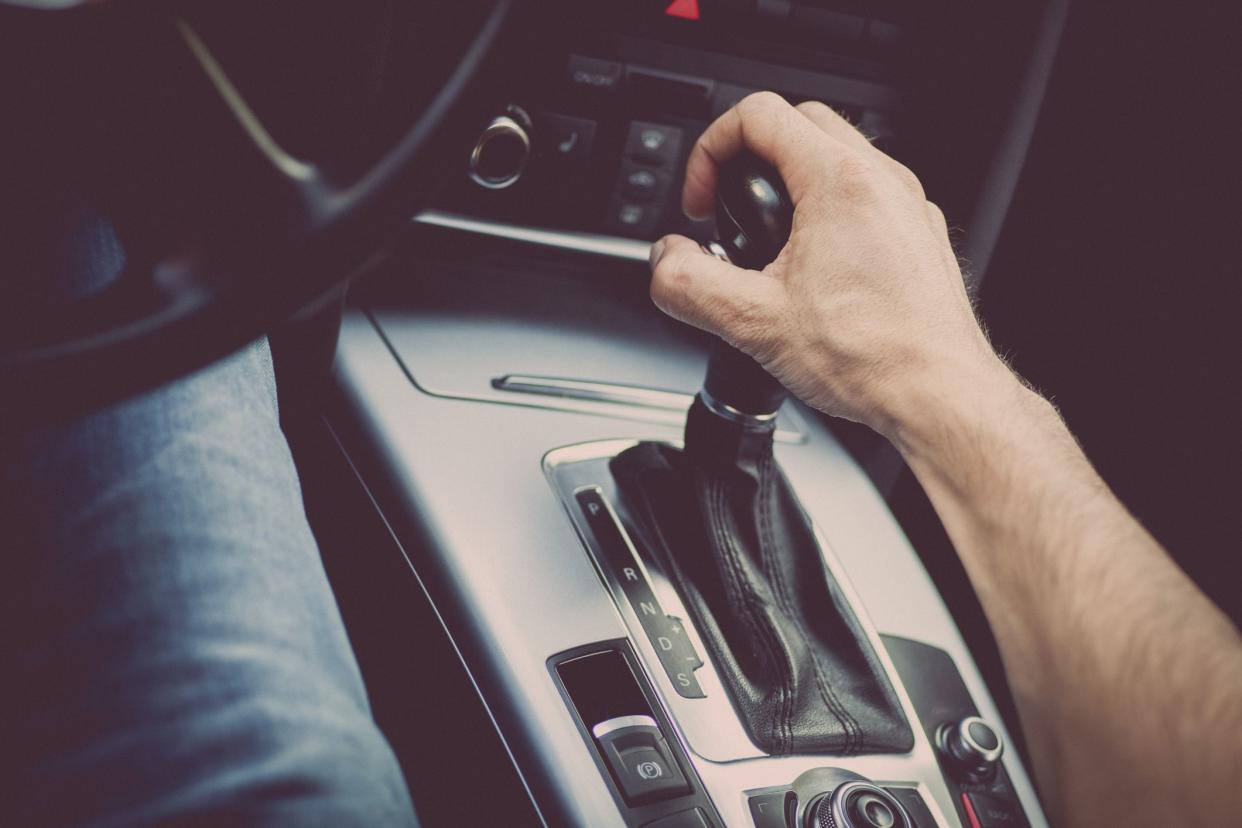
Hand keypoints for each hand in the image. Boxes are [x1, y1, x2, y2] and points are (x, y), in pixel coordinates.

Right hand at [649, 92, 1013, 443]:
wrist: (938, 397)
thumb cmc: (873, 358)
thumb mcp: (753, 322)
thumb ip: (690, 283)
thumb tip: (666, 262)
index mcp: (838, 183)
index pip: (758, 114)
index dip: (711, 151)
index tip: (702, 201)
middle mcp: (882, 181)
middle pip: (799, 122)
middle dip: (749, 158)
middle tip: (727, 210)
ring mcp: (908, 206)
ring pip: (839, 155)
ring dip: (791, 182)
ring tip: (768, 242)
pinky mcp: (919, 236)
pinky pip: (869, 194)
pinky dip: (830, 210)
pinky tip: (815, 269)